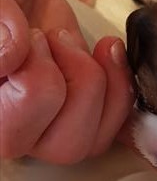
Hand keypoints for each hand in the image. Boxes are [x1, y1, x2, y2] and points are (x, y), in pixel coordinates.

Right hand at [0, 0, 134, 162]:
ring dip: (100, 84)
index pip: (16, 120)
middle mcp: (9, 124)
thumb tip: (12, 54)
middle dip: (75, 81)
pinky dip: (121, 88)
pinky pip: (111, 126)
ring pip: (90, 143)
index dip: (34, 69)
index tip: (24, 33)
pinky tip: (107, 50)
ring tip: (72, 41)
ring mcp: (43, 122)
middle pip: (63, 146)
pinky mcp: (77, 105)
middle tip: (52, 38)